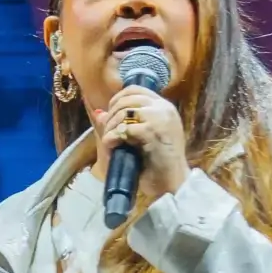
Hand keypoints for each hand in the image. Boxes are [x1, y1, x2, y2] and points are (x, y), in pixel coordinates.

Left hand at [98, 80, 188, 203]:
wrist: (173, 182)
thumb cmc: (157, 163)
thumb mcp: (139, 138)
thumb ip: (123, 123)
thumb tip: (99, 113)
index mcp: (164, 107)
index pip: (135, 90)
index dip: (118, 99)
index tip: (111, 113)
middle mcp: (164, 108)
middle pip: (127, 100)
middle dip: (112, 115)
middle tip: (108, 131)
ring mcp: (161, 119)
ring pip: (125, 112)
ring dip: (112, 127)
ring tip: (110, 141)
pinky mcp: (154, 132)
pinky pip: (125, 129)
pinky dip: (113, 137)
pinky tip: (112, 146)